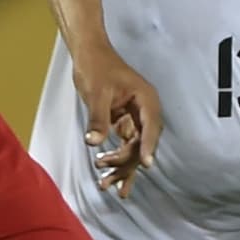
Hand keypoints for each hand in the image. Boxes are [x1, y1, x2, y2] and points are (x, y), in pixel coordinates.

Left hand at [74, 43, 162, 198]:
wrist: (88, 54)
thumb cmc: (96, 67)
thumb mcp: (96, 93)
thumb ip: (97, 119)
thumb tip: (93, 142)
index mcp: (146, 99)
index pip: (150, 126)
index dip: (148, 145)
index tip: (145, 164)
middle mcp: (145, 110)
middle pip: (142, 141)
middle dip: (128, 161)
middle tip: (108, 176)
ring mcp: (135, 117)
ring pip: (133, 147)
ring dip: (121, 166)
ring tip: (107, 185)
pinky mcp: (124, 122)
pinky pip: (124, 145)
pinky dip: (116, 159)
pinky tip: (109, 178)